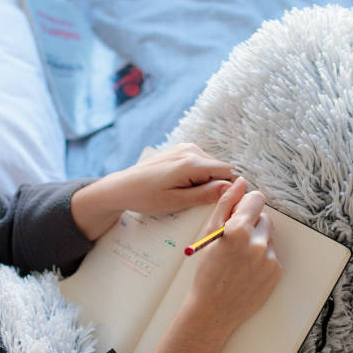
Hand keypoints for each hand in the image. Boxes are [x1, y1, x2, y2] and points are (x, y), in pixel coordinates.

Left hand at [71, 143, 235, 240]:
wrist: (122, 187)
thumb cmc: (146, 198)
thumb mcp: (176, 202)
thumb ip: (205, 195)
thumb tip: (230, 188)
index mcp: (192, 163)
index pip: (228, 172)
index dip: (229, 189)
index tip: (221, 204)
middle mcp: (191, 150)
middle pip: (221, 169)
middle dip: (216, 186)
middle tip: (199, 203)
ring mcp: (185, 147)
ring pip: (212, 166)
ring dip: (206, 181)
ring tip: (187, 195)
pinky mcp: (180, 150)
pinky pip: (200, 163)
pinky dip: (198, 176)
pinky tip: (182, 186)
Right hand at [187, 176, 282, 335]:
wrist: (213, 309)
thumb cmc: (207, 272)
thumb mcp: (209, 235)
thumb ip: (225, 205)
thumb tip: (239, 183)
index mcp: (239, 230)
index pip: (257, 199)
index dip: (246, 206)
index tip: (240, 214)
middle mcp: (258, 243)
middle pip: (265, 218)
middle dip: (252, 226)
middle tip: (235, 243)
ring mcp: (270, 258)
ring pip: (268, 237)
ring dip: (257, 243)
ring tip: (239, 260)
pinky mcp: (276, 272)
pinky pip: (272, 255)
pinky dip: (262, 260)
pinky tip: (247, 271)